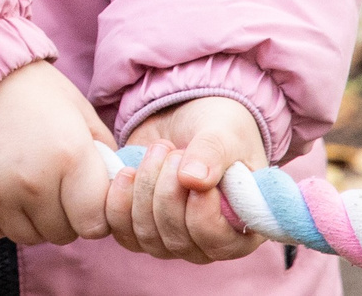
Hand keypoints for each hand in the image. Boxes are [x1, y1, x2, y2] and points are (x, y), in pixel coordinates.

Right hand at [0, 61, 116, 246]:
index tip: (83, 195)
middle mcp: (35, 183)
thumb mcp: (77, 109)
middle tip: (50, 182)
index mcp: (70, 157)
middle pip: (63, 233)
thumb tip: (115, 186)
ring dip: (31, 217)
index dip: (93, 211)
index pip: (95, 224)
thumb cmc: (29, 88)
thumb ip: (103, 151)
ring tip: (22, 181)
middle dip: (63, 214)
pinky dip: (0, 216)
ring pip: (29, 236)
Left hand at [106, 95, 267, 263]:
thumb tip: (193, 181)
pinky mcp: (140, 227)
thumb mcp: (225, 132)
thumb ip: (213, 153)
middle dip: (167, 191)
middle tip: (172, 150)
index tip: (189, 173)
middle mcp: (208, 243)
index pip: (218, 243)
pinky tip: (127, 171)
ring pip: (147, 236)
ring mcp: (172, 240)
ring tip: (158, 151)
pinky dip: (119, 201)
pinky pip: (122, 231)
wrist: (185, 117)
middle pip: (177, 240)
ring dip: (145, 189)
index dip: (200, 213)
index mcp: (242, 229)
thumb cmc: (218, 129)